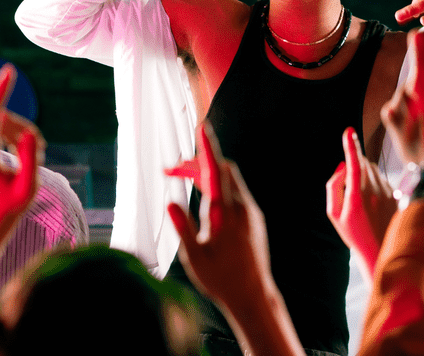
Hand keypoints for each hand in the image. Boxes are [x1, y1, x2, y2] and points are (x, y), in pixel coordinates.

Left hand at [0, 64, 40, 242]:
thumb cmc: (9, 206)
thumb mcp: (29, 187)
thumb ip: (31, 158)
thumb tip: (28, 132)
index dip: (1, 90)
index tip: (9, 70)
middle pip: (2, 120)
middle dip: (23, 129)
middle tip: (42, 149)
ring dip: (16, 133)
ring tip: (32, 155)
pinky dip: (6, 136)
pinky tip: (13, 154)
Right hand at [166, 123, 272, 309]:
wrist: (254, 296)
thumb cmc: (221, 280)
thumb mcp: (195, 257)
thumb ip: (183, 228)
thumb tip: (170, 201)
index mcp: (225, 212)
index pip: (215, 170)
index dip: (207, 147)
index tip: (202, 127)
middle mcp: (242, 207)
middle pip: (222, 169)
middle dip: (198, 162)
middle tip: (173, 170)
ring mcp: (251, 212)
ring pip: (230, 179)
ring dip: (207, 174)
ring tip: (184, 180)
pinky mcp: (254, 219)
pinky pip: (236, 191)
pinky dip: (218, 185)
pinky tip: (204, 198)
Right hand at [326, 128, 397, 276]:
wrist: (380, 250)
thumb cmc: (354, 233)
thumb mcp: (334, 213)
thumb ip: (333, 186)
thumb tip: (342, 166)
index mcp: (355, 197)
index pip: (354, 164)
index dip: (350, 146)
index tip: (348, 131)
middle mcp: (373, 192)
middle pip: (362, 163)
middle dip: (353, 165)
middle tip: (348, 187)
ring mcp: (386, 192)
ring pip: (372, 168)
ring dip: (363, 173)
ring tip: (360, 198)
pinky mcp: (394, 194)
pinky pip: (380, 177)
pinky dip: (373, 181)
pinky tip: (372, 202)